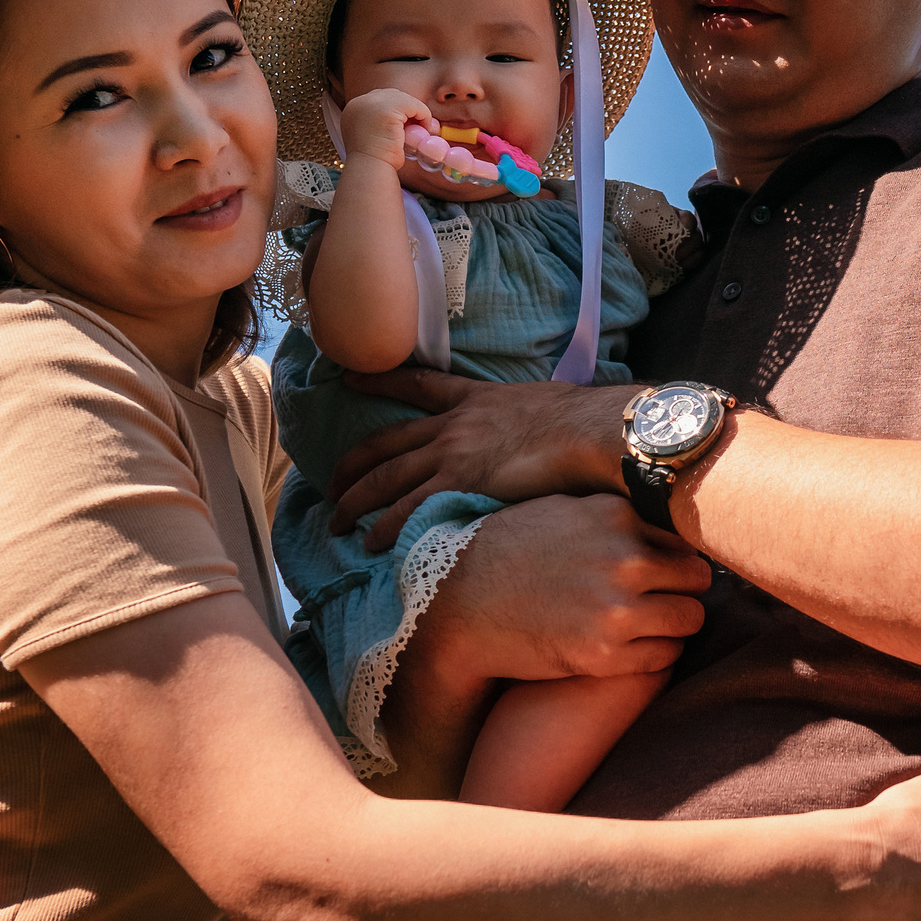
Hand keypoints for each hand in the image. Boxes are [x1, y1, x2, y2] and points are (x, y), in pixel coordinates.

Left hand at [331, 370, 634, 544]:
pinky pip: (409, 508)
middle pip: (385, 444)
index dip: (380, 381)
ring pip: (385, 478)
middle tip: (329, 486)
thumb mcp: (544, 405)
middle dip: (352, 466)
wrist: (590, 429)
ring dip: (355, 502)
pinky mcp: (460, 483)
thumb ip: (524, 420)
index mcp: (474, 400)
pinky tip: (371, 543)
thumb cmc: (582, 421)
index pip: (418, 384)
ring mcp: (452, 454)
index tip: (350, 377)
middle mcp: (453, 425)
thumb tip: (539, 433)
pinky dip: (385, 527)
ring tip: (338, 523)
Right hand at [339, 87, 437, 173]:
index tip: (406, 127)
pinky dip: (424, 115)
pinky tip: (425, 129)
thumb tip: (404, 121)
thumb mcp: (374, 137)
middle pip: (392, 95)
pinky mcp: (388, 109)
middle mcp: (359, 102)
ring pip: (404, 99)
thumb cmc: (375, 162)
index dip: (397, 111)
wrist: (370, 170)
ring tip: (422, 130)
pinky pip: (414, 105)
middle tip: (418, 127)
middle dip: (407, 109)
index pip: (380, 100)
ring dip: (416, 112)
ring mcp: (372, 103)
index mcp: (354, 109)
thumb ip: (382, 124)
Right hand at [409, 493, 710, 681]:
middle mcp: (623, 559)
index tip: (668, 565)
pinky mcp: (604, 655)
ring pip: (691, 618)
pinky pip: (665, 656)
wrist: (458, 606)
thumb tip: (668, 511)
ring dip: (676, 622)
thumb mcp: (563, 510)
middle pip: (698, 577)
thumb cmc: (510, 553)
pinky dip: (657, 652)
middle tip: (664, 597)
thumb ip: (616, 513)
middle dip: (684, 588)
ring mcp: (616, 609)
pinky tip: (633, 646)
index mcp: (616, 516)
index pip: (685, 534)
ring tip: (651, 623)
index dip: (678, 553)